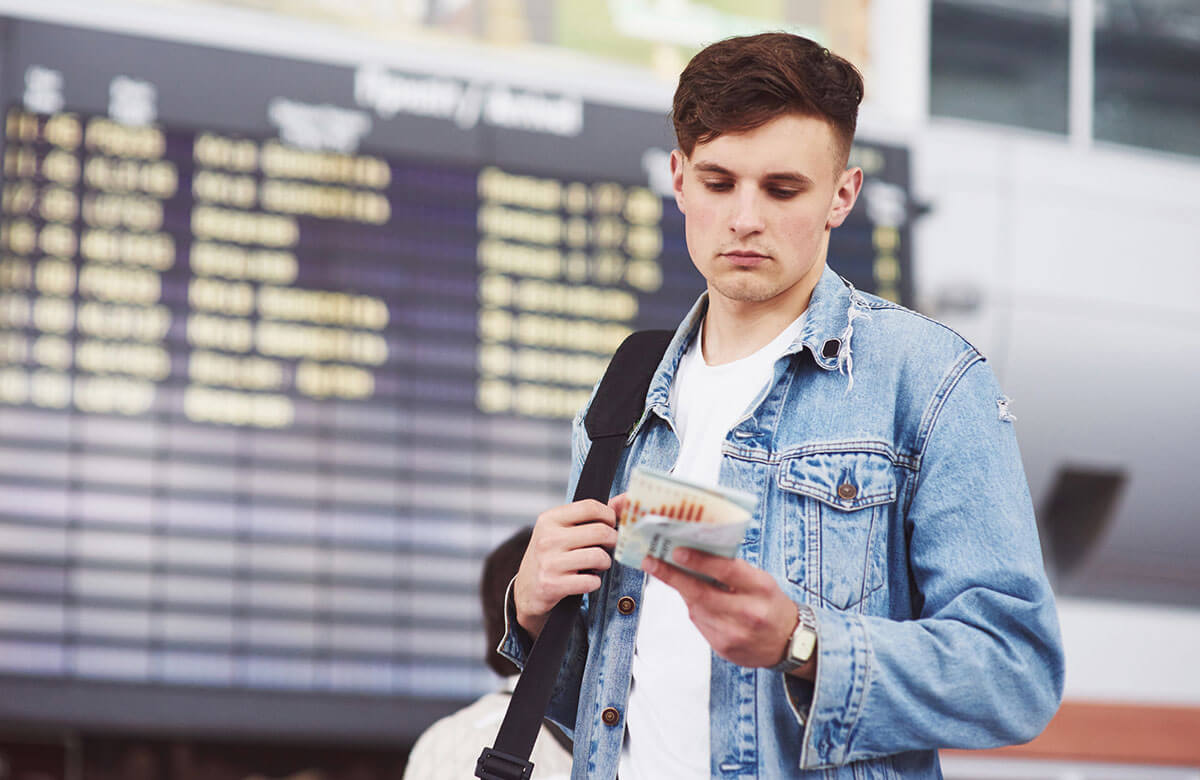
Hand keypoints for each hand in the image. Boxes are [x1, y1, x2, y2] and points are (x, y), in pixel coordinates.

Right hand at [513, 495, 624, 638]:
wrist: (526, 590)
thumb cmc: (549, 557)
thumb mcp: (560, 531)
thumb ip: (588, 517)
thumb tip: (623, 502)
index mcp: (550, 519)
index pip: (590, 507)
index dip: (609, 516)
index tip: (611, 524)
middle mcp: (548, 538)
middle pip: (600, 531)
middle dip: (613, 540)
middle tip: (610, 546)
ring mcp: (549, 562)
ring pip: (598, 556)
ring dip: (605, 562)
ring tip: (598, 564)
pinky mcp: (552, 585)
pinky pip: (590, 581)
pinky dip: (594, 582)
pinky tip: (587, 580)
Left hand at [644, 547, 806, 675]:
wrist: (788, 643)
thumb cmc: (772, 604)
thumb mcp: (761, 581)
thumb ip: (733, 570)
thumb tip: (696, 554)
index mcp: (761, 589)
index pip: (726, 571)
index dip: (699, 561)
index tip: (676, 551)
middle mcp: (748, 614)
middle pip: (702, 594)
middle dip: (672, 576)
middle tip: (651, 562)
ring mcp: (734, 635)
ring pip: (696, 609)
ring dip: (682, 591)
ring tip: (670, 575)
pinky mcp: (724, 649)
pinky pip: (699, 623)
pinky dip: (694, 609)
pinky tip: (695, 600)